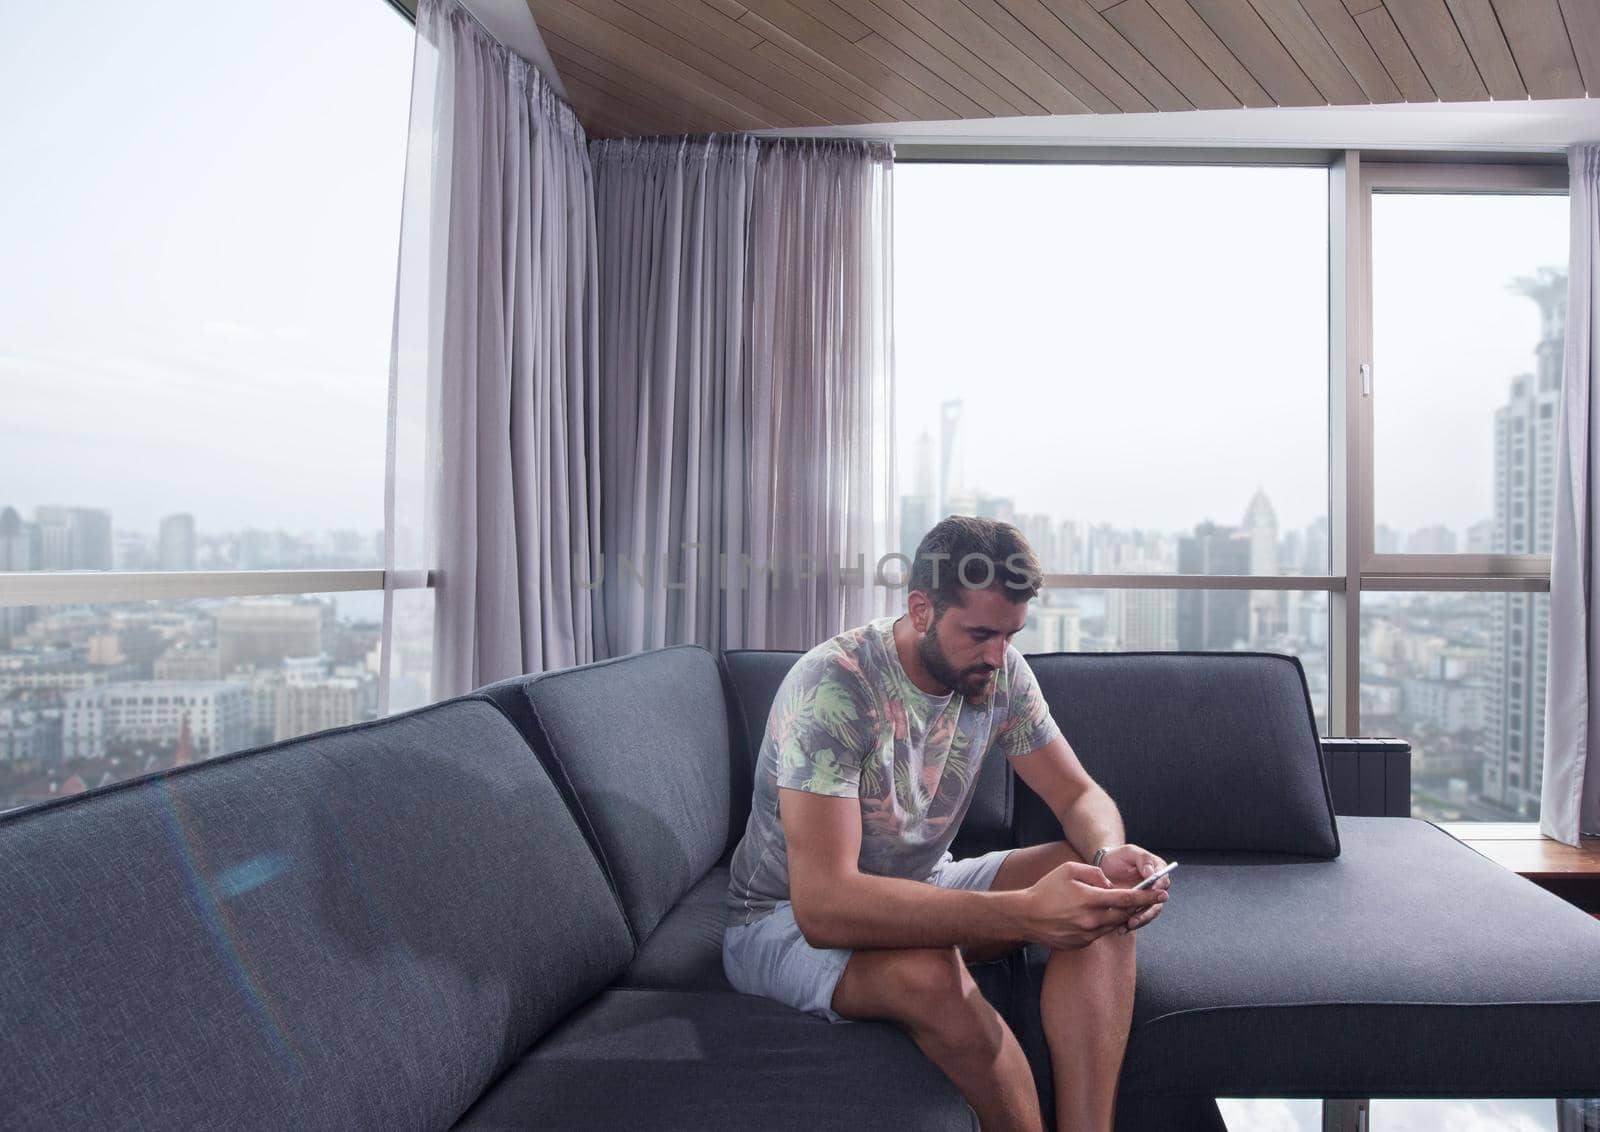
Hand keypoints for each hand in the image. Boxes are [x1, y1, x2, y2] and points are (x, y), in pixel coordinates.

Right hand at [1023, 860, 1165, 949]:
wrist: (1025, 916)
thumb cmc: (1046, 889)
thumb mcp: (1070, 870)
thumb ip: (1095, 873)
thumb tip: (1110, 885)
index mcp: (1091, 900)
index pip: (1127, 900)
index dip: (1147, 896)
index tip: (1161, 893)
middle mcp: (1092, 920)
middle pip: (1125, 915)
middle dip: (1138, 907)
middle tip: (1147, 900)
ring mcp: (1087, 934)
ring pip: (1113, 925)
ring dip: (1118, 916)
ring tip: (1114, 906)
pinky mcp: (1082, 943)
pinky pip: (1099, 933)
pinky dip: (1102, 924)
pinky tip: (1091, 916)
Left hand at [1098, 844, 1171, 933]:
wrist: (1104, 866)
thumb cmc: (1119, 856)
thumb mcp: (1130, 852)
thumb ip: (1142, 859)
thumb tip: (1151, 873)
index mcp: (1158, 872)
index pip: (1163, 882)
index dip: (1158, 888)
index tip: (1151, 892)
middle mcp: (1155, 888)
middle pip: (1157, 902)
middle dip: (1148, 911)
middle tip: (1138, 915)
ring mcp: (1145, 899)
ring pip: (1148, 913)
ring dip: (1140, 920)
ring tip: (1128, 925)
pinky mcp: (1135, 908)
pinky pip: (1136, 918)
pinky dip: (1129, 924)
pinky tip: (1121, 929)